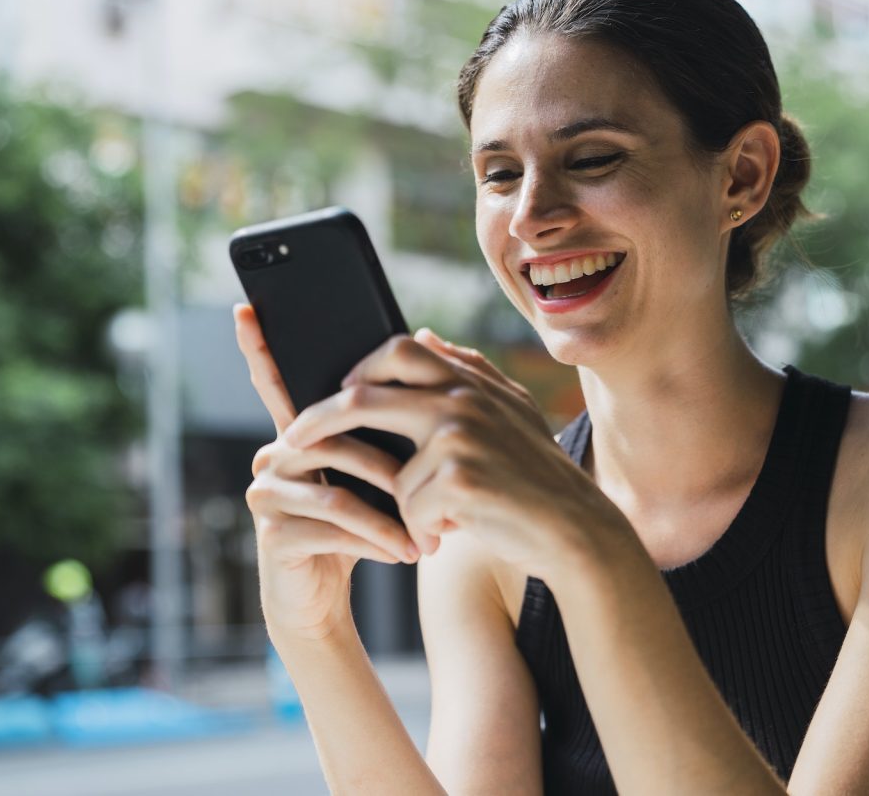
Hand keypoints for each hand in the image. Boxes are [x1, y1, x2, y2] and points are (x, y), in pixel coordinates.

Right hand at [233, 304, 419, 643]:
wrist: (327, 596)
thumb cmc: (362, 527)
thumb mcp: (380, 475)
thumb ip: (389, 425)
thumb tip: (423, 351)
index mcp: (300, 434)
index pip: (276, 383)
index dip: (258, 347)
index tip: (246, 307)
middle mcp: (273, 454)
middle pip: (334, 437)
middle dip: (392, 467)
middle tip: (435, 486)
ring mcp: (267, 492)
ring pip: (338, 486)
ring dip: (392, 512)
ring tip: (428, 536)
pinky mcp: (272, 532)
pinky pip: (333, 524)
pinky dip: (377, 539)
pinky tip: (403, 553)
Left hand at [279, 328, 629, 580]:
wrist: (576, 530)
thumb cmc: (535, 477)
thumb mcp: (510, 412)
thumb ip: (466, 371)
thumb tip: (422, 335)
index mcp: (471, 381)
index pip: (399, 348)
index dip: (360, 366)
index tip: (338, 389)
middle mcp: (462, 399)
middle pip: (363, 396)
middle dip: (318, 420)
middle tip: (292, 442)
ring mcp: (459, 436)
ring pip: (390, 471)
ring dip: (404, 506)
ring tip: (435, 521)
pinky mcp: (456, 477)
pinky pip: (409, 506)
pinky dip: (423, 529)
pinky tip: (451, 535)